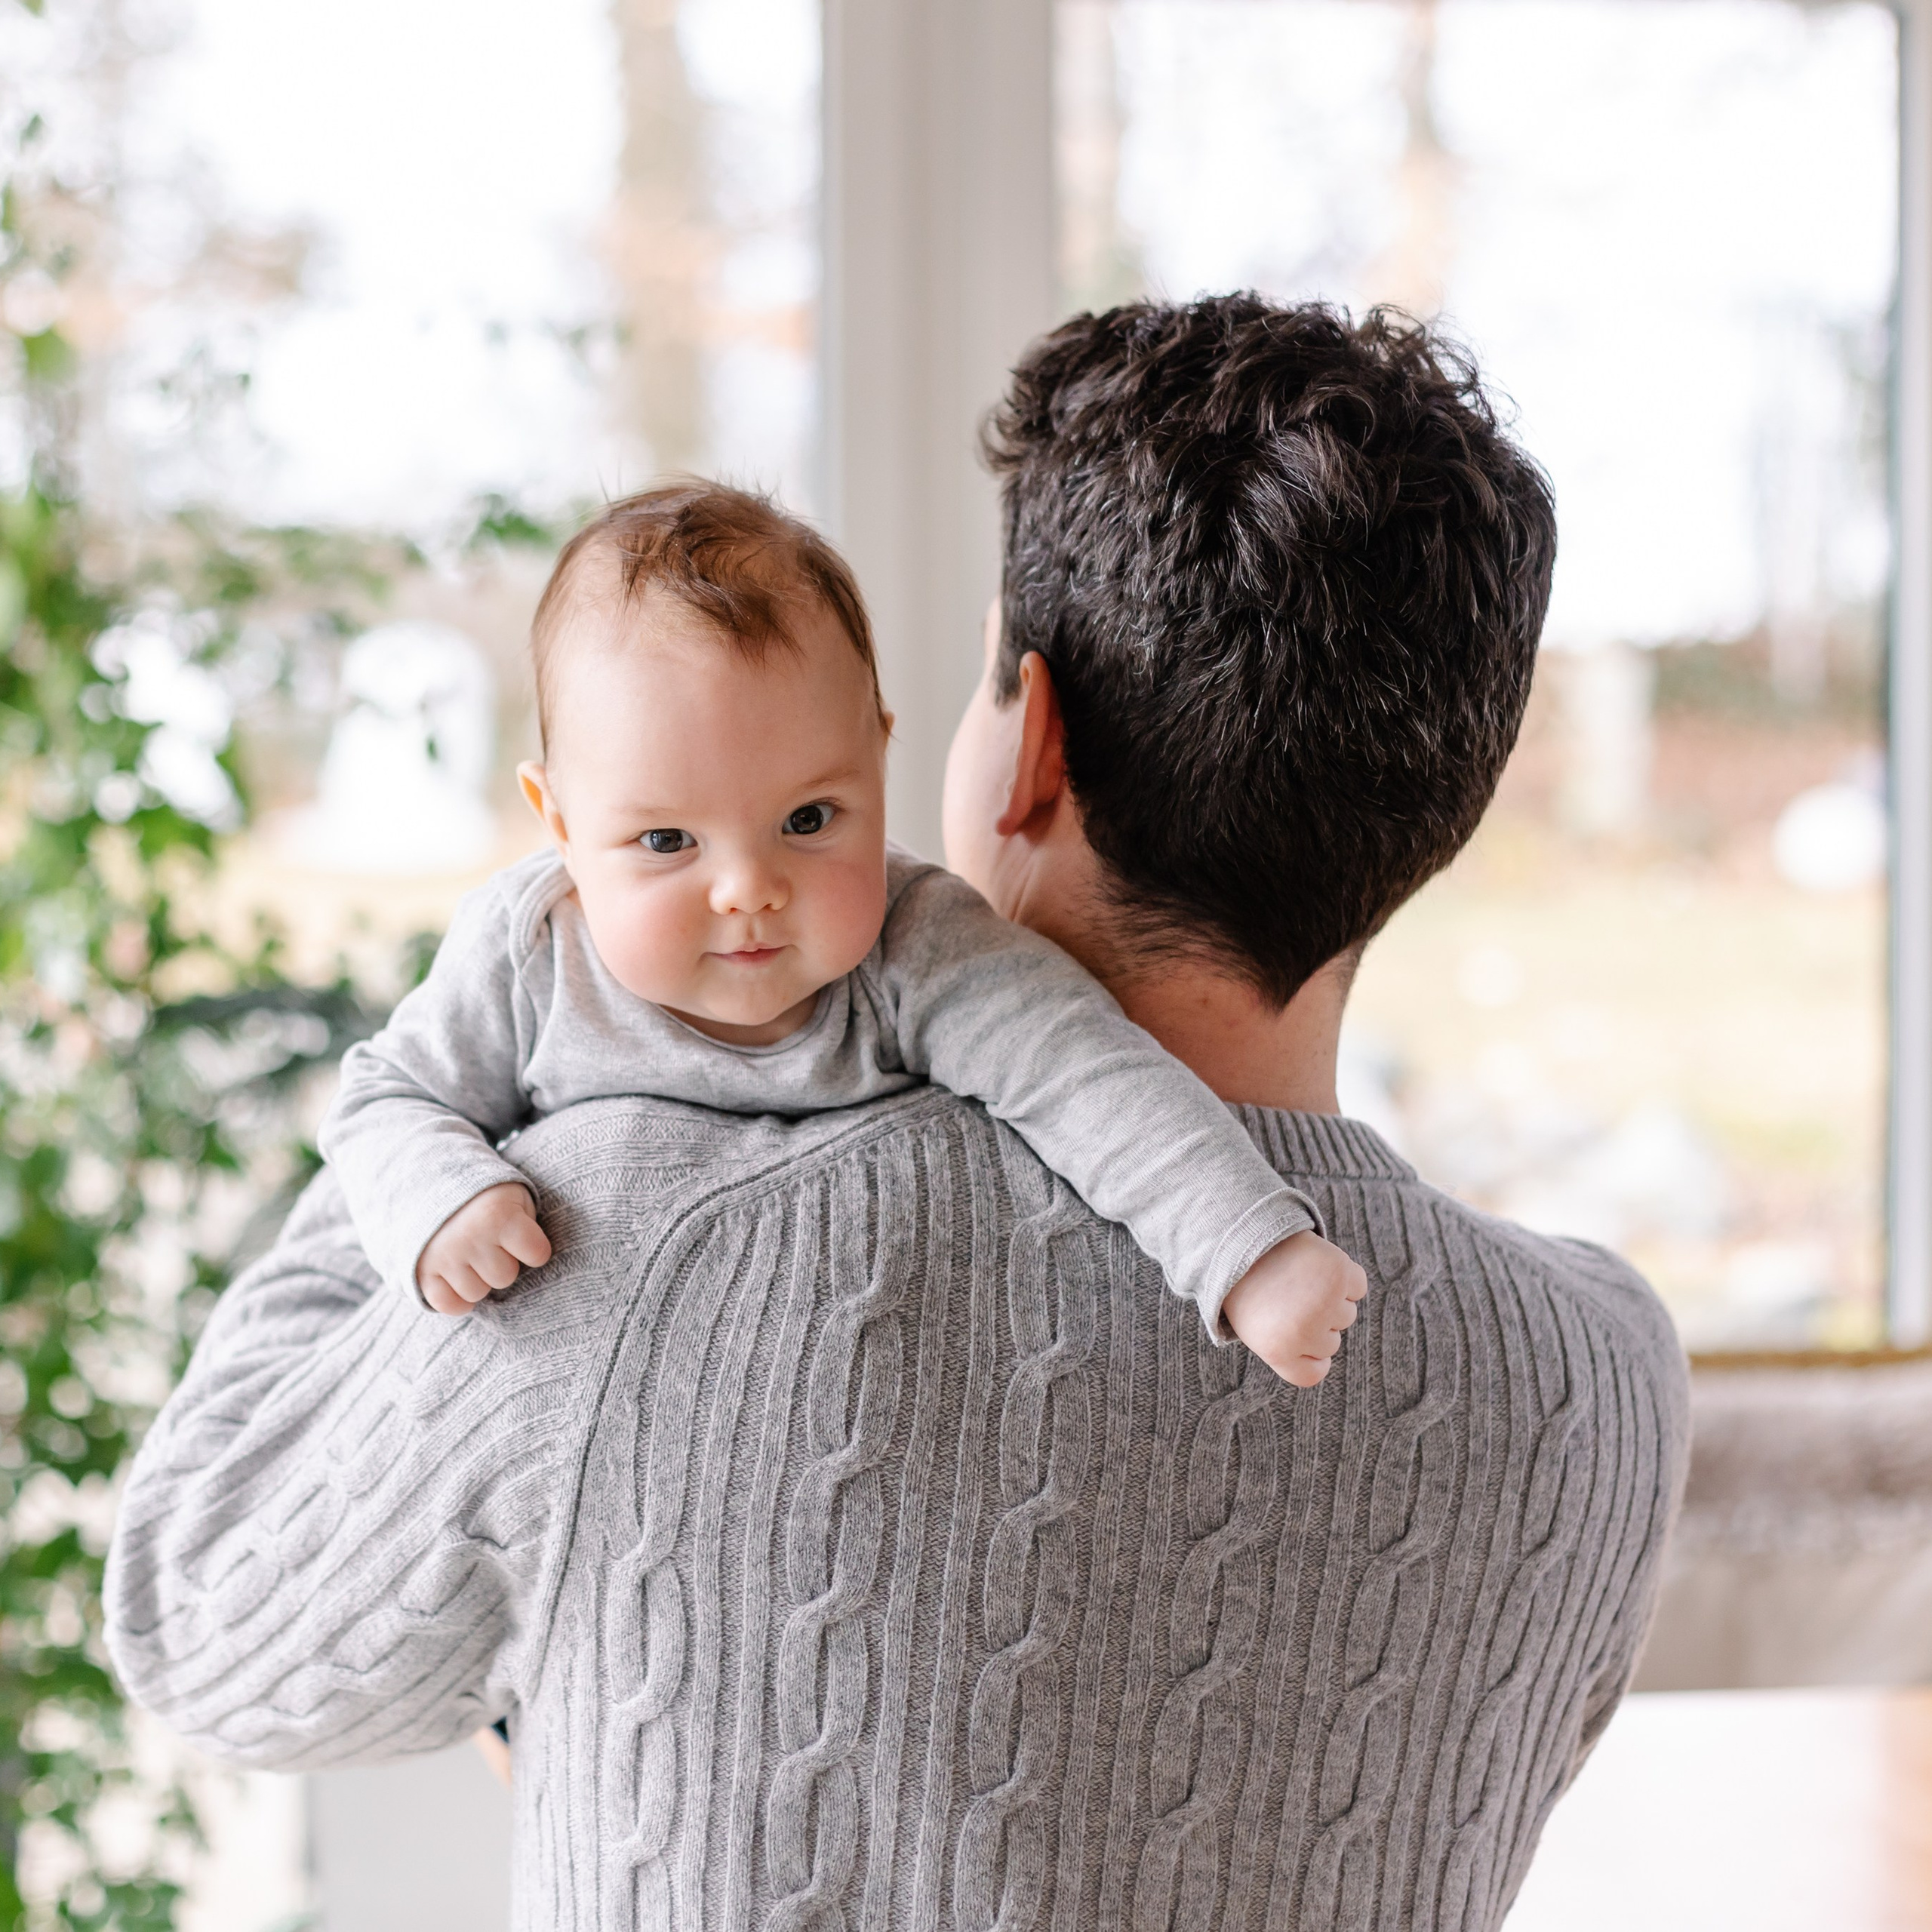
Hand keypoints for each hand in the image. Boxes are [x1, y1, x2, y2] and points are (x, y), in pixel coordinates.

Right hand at [416, 1183, 552, 1315]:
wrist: (435, 1184)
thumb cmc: (488, 1198)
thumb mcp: (515, 1198)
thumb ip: (528, 1226)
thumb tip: (535, 1262)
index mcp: (497, 1215)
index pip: (537, 1254)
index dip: (534, 1249)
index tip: (524, 1238)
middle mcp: (470, 1236)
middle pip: (505, 1277)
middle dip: (502, 1262)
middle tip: (490, 1243)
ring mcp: (444, 1255)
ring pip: (477, 1293)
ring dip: (478, 1279)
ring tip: (471, 1255)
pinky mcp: (422, 1270)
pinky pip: (448, 1305)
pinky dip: (456, 1299)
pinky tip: (458, 1279)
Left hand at [1221, 1229, 1367, 1387]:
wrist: (1241, 1240)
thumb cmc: (1251, 1290)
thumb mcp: (1257, 1331)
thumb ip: (1290, 1353)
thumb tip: (1324, 1359)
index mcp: (1277, 1351)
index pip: (1313, 1373)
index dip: (1308, 1356)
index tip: (1294, 1335)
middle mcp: (1303, 1332)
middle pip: (1330, 1343)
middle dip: (1314, 1323)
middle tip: (1287, 1297)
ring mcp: (1323, 1302)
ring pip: (1346, 1316)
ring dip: (1330, 1299)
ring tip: (1300, 1281)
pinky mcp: (1339, 1272)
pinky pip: (1358, 1287)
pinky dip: (1345, 1278)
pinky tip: (1318, 1269)